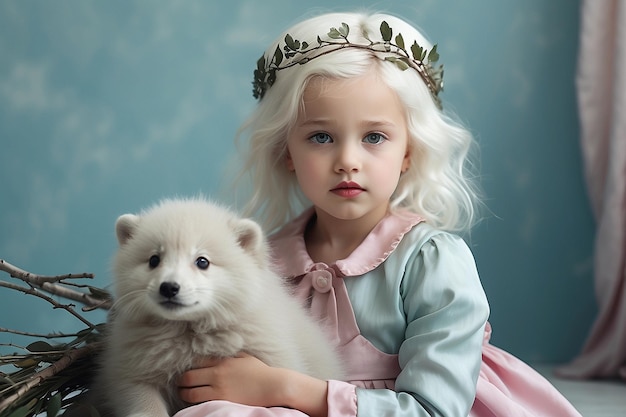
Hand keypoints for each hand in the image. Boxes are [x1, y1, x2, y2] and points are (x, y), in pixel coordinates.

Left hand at [178, 353, 329, 416]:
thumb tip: (216, 351)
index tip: (188, 370)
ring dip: (184, 393)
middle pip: (188, 377)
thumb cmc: (260, 371)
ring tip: (184, 393)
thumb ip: (228, 354)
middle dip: (182, 381)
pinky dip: (194, 401)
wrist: (272, 386)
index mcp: (222, 361)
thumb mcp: (244, 356)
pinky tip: (195, 400)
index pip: (196, 362)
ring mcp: (219, 389)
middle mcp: (218, 373)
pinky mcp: (222, 401)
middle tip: (181, 383)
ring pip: (190, 392)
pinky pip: (200, 402)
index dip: (189, 366)